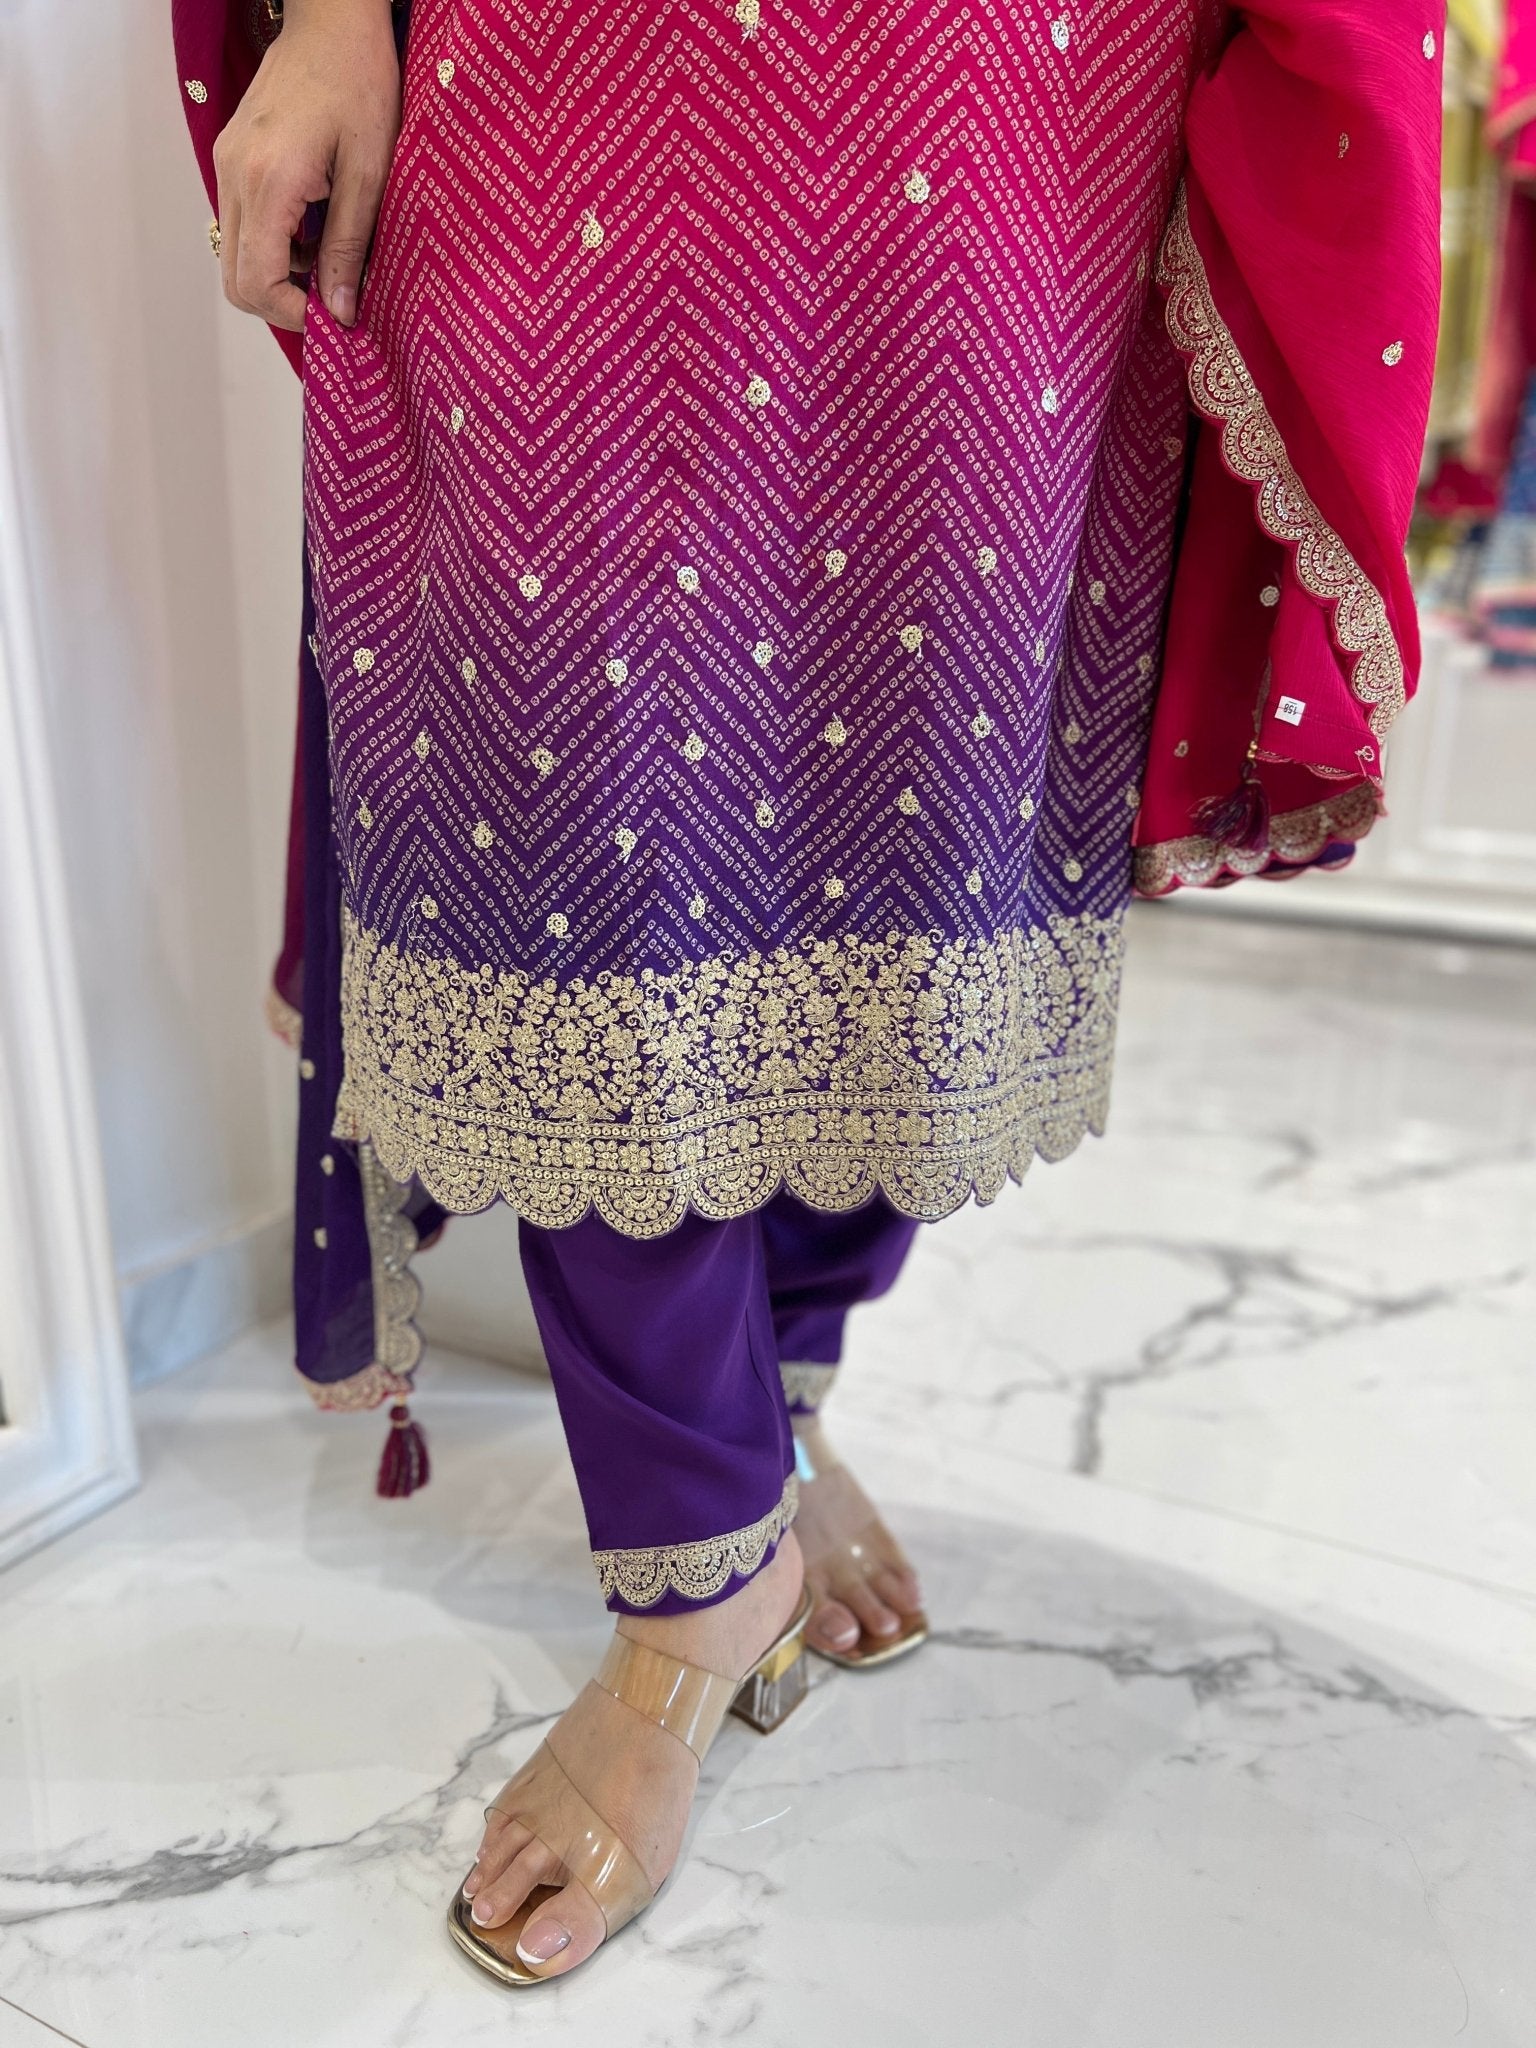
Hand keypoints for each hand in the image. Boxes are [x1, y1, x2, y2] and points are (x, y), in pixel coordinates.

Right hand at [212, 0, 400, 331]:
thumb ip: (350, 246)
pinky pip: (240, 223)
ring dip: (277, 274)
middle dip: (281, 302)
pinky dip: (272, 245)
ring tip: (329, 262)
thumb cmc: (358, 81)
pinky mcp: (231, 158)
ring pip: (234, 253)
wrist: (330, 19)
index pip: (255, 281)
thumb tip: (340, 311)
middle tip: (331, 300)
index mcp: (266, 182)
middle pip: (235, 278)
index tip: (335, 316)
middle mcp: (233, 176)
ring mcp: (226, 165)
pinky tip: (313, 232)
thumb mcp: (369, 171)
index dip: (294, 313)